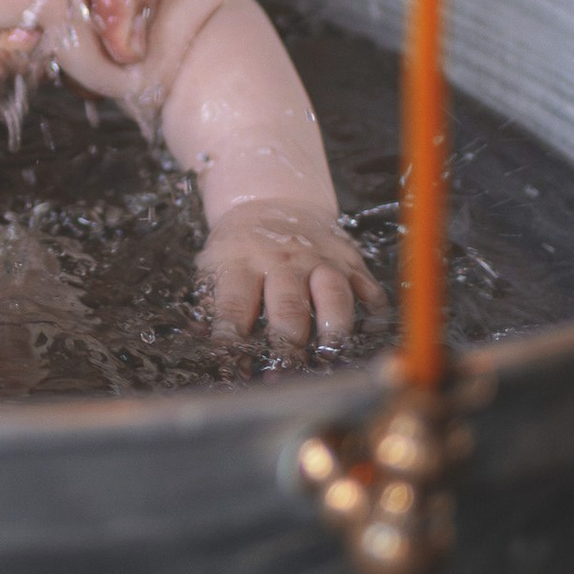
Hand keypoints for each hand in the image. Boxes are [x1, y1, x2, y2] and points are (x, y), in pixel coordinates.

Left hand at [196, 202, 383, 362]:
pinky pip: (367, 286)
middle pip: (288, 306)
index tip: (234, 367)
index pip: (235, 305)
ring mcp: (319, 258)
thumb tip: (199, 340)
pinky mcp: (348, 259)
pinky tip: (371, 332)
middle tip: (285, 373)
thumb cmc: (239, 246)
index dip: (233, 339)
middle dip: (288, 344)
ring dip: (333, 328)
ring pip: (332, 294)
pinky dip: (374, 311)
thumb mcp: (214, 265)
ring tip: (330, 356)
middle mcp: (282, 260)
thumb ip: (210, 303)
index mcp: (242, 262)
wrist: (271, 200)